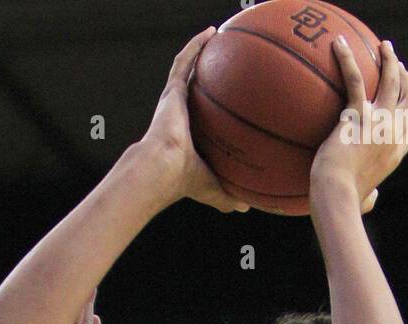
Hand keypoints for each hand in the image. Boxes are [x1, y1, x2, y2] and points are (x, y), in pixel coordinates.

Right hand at [138, 29, 249, 212]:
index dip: (215, 107)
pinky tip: (210, 32)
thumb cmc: (183, 182)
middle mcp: (181, 115)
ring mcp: (174, 101)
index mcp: (188, 135)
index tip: (230, 98)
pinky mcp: (171, 92)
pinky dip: (195, 47)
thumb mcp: (213, 189)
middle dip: (210, 74)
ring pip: (188, 70)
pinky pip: (184, 62)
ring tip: (218, 37)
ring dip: (201, 52)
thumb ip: (228, 195)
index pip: (204, 117)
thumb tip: (246, 207)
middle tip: (228, 62)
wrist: (162, 170)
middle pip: (197, 89)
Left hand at [311, 38, 407, 213]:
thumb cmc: (345, 204)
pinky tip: (339, 45)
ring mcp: (379, 123)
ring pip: (392, 81)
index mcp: (396, 154)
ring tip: (384, 47)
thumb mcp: (364, 202)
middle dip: (406, 79)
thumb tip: (370, 202)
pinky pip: (355, 79)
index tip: (405, 97)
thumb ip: (370, 199)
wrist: (336, 199)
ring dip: (390, 60)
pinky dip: (347, 59)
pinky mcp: (357, 116)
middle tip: (397, 65)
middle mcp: (394, 134)